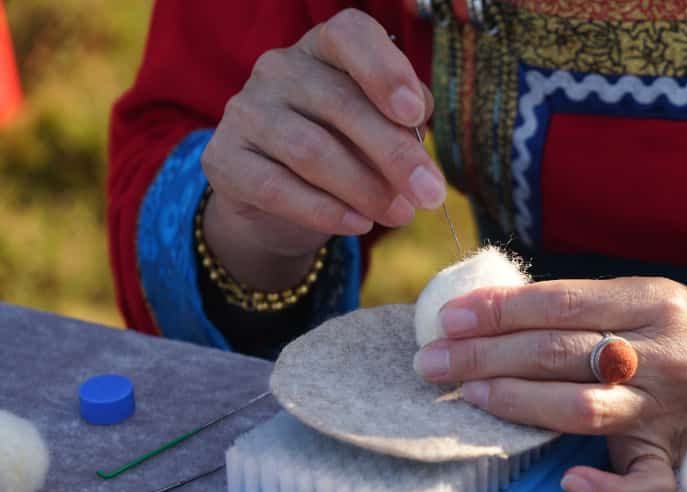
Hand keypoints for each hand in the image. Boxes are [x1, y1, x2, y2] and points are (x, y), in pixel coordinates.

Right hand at [201, 9, 443, 288]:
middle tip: (428, 193)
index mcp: (323, 49)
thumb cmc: (341, 154)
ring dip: (364, 188)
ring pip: (311, 150)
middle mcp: (279, 69)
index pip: (350, 35)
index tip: (416, 113)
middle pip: (340, 103)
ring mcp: (245, 111)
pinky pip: (277, 188)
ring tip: (399, 215)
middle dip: (393, 154)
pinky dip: (324, 211)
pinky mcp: (223, 159)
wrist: (276, 204)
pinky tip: (358, 225)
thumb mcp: (376, 131)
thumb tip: (418, 130)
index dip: (385, 70)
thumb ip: (400, 122)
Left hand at [413, 277, 686, 491]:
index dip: (500, 311)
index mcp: (654, 301)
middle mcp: (661, 355)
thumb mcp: (644, 293)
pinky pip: (645, 485)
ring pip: (582, 408)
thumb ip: (580, 301)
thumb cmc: (684, 326)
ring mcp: (668, 411)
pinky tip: (567, 480)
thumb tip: (492, 306)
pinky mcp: (675, 458)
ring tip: (468, 394)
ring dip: (517, 401)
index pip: (561, 303)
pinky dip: (606, 489)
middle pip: (558, 354)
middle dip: (486, 356)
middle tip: (432, 360)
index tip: (450, 318)